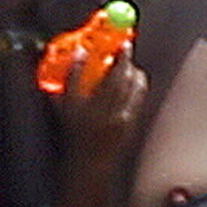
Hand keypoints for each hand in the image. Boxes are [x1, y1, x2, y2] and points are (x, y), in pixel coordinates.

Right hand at [52, 43, 148, 160]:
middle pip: (127, 79)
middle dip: (129, 62)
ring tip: (129, 65)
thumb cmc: (74, 132)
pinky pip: (140, 97)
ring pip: (138, 87)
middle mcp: (113, 112)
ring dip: (135, 72)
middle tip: (126, 50)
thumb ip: (72, 76)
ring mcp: (125, 118)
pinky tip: (132, 81)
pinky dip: (138, 85)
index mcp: (95, 106)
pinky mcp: (133, 123)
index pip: (114, 75)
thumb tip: (80, 51)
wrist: (89, 162)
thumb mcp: (66, 105)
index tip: (124, 44)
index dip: (122, 58)